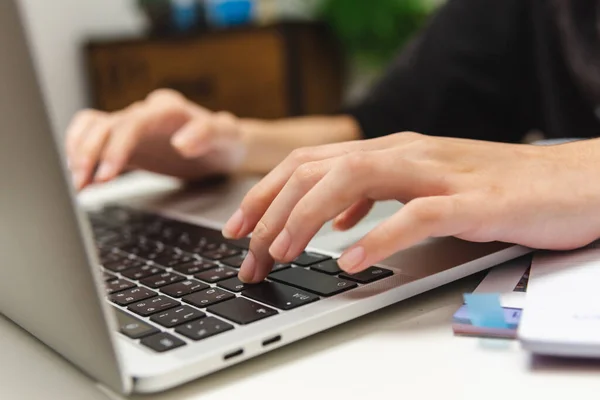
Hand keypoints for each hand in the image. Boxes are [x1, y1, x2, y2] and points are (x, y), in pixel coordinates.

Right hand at [66, 89, 245, 189]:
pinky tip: (83, 180)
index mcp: (167, 109)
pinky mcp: (127, 143)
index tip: (106, 175)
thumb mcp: (227, 136)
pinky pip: (95, 140)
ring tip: (77, 183)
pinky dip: (82, 155)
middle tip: (82, 184)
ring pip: (93, 128)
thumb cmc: (226, 140)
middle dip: (88, 154)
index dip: (114, 148)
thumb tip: (181, 143)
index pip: (131, 123)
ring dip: (79, 152)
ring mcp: (133, 128)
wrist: (224, 147)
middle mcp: (145, 114)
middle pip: (104, 125)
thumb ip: (208, 132)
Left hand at [223, 132, 599, 282]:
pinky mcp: (474, 201)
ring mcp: (440, 173)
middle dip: (273, 210)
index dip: (267, 194)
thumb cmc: (496, 187)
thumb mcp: (423, 187)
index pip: (310, 163)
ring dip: (310, 217)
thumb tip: (337, 218)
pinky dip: (378, 236)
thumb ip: (378, 196)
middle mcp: (408, 153)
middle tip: (249, 253)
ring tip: (284, 252)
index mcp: (392, 151)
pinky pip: (417, 215)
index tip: (240, 229)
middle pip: (319, 169)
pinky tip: (350, 260)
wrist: (571, 181)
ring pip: (356, 179)